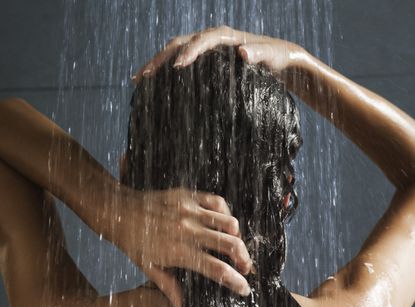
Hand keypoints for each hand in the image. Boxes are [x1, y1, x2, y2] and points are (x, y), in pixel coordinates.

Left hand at [110, 186, 251, 306]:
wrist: (119, 211)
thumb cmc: (133, 241)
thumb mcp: (149, 267)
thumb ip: (169, 286)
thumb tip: (181, 306)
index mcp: (179, 252)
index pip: (216, 269)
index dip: (235, 280)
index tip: (244, 287)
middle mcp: (187, 231)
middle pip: (230, 245)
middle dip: (244, 259)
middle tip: (245, 266)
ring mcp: (189, 210)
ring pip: (229, 223)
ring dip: (237, 237)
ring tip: (234, 244)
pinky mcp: (188, 195)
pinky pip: (217, 202)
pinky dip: (225, 213)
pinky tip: (222, 221)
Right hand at [132, 26, 305, 83]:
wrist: (280, 58)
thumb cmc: (278, 57)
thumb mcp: (273, 56)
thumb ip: (260, 54)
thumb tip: (242, 51)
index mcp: (227, 37)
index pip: (203, 40)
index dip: (190, 51)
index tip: (177, 66)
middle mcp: (213, 39)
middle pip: (181, 43)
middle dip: (161, 58)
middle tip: (144, 76)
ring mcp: (208, 48)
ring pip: (176, 50)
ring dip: (158, 63)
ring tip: (139, 79)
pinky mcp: (206, 59)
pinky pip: (182, 59)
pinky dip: (167, 69)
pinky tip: (156, 82)